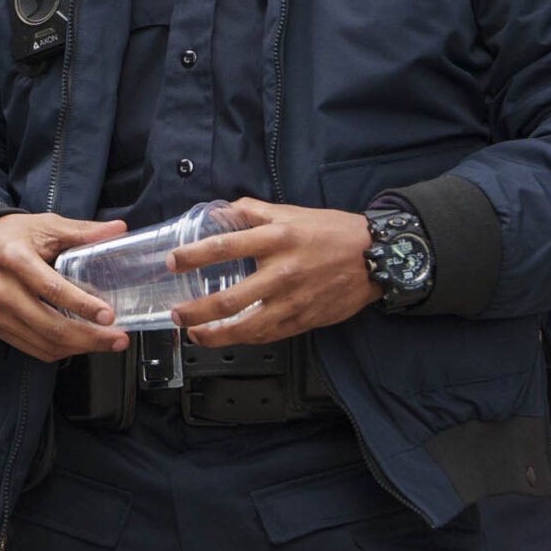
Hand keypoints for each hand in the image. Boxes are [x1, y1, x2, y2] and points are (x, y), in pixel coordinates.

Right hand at [0, 213, 128, 361]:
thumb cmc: (3, 235)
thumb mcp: (42, 225)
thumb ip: (81, 230)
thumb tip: (117, 230)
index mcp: (15, 260)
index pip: (53, 290)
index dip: (84, 306)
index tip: (108, 315)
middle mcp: (4, 291)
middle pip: (51, 326)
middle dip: (90, 338)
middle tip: (117, 338)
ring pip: (44, 343)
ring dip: (79, 348)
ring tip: (105, 343)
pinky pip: (32, 349)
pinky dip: (59, 351)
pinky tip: (77, 344)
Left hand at [167, 199, 381, 345]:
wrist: (377, 257)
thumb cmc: (333, 232)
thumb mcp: (292, 212)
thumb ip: (254, 211)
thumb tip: (223, 211)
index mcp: (277, 239)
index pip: (225, 246)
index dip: (194, 255)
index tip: (173, 262)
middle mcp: (283, 272)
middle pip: (230, 299)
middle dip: (196, 310)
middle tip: (177, 312)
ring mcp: (294, 301)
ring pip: (247, 327)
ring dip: (215, 334)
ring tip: (194, 334)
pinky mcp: (305, 320)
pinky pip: (268, 335)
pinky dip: (244, 339)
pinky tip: (227, 337)